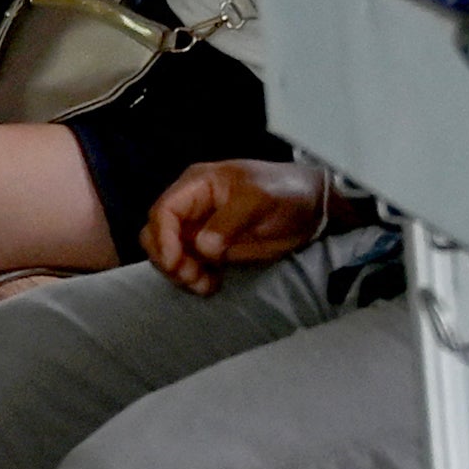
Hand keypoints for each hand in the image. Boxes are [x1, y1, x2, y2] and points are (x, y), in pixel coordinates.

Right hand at [143, 160, 336, 294]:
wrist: (312, 209)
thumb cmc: (286, 192)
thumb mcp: (259, 199)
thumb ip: (228, 221)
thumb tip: (202, 247)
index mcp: (198, 185)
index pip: (164, 211)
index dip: (162, 238)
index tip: (175, 262)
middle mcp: (192, 206)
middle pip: (156, 234)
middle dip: (168, 259)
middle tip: (192, 276)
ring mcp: (200, 228)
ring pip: (169, 254)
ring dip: (180, 273)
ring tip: (204, 283)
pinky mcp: (211, 249)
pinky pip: (188, 266)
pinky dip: (193, 278)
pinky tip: (212, 284)